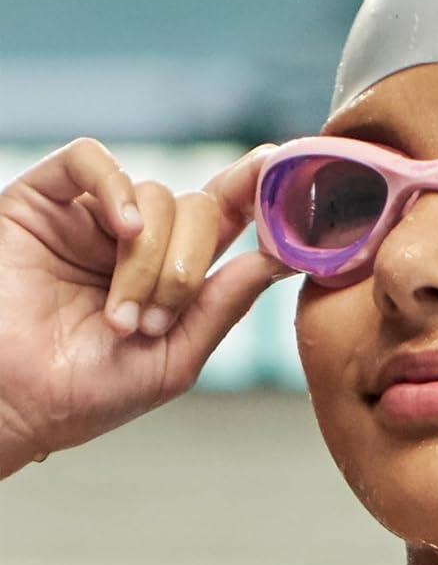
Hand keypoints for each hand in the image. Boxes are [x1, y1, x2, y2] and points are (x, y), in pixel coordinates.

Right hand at [0, 137, 294, 467]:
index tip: (284, 173)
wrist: (15, 403)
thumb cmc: (89, 393)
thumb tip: (274, 260)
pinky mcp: (42, 200)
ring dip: (146, 263)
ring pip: (153, 197)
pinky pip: (89, 161)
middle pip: (196, 210)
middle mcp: (136, 238)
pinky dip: (115, 188)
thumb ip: (223, 305)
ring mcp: (91, 216)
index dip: (257, 193)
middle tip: (155, 320)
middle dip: (185, 268)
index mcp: (173, 272)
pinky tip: (123, 229)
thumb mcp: (175, 358)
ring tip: (118, 317)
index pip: (225, 218)